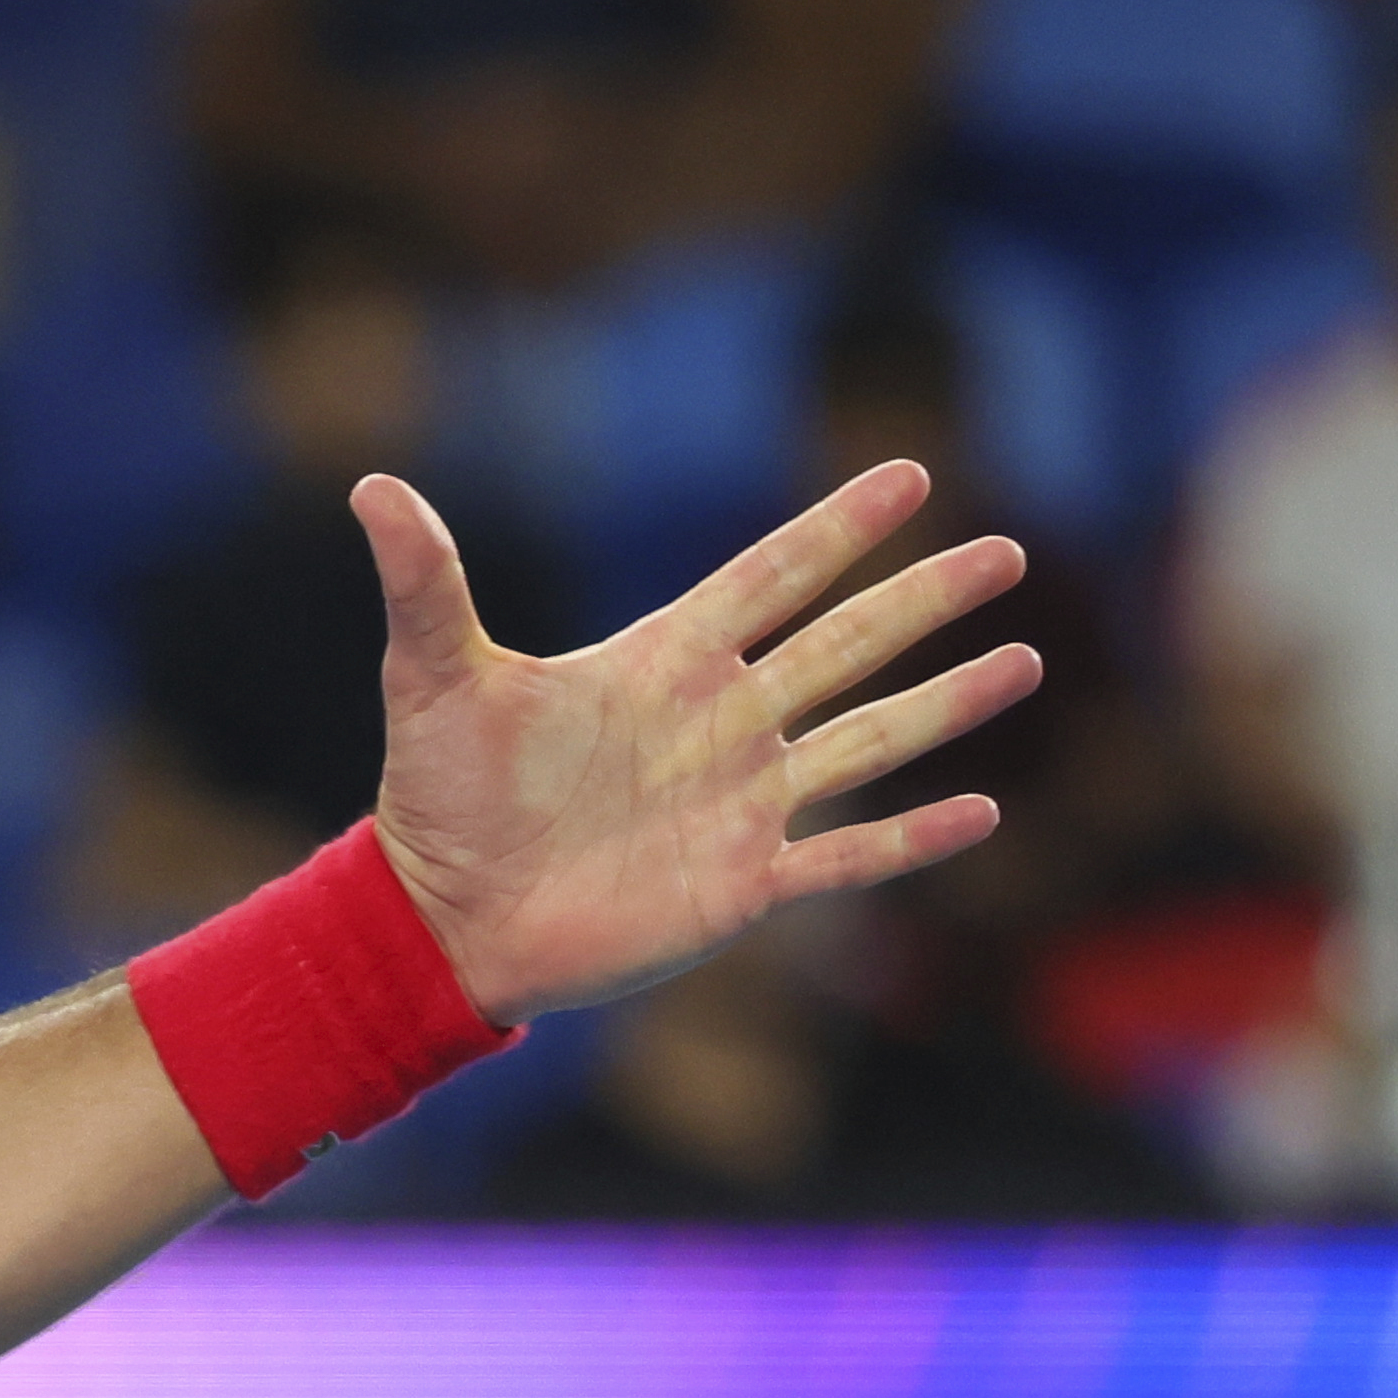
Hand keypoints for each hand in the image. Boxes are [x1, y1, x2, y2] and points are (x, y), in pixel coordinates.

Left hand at [357, 459, 1040, 1021]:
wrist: (439, 923)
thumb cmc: (435, 801)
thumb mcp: (429, 680)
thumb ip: (424, 584)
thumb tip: (371, 488)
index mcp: (662, 664)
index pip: (768, 577)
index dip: (838, 528)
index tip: (911, 474)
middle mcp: (719, 724)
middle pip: (845, 645)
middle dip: (925, 600)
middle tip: (1008, 550)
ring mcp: (741, 803)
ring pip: (869, 740)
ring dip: (947, 703)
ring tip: (1026, 660)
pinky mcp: (742, 884)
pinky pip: (846, 855)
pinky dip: (912, 838)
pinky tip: (984, 811)